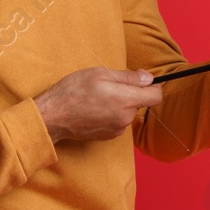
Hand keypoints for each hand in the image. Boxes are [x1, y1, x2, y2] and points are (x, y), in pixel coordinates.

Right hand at [34, 67, 163, 141]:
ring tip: (99, 97)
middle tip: (110, 86)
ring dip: (121, 104)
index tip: (142, 79)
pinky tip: (96, 109)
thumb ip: (128, 77)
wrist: (53, 116)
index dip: (152, 85)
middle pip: (141, 103)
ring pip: (129, 112)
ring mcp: (118, 129)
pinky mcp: (109, 136)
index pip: (156, 96)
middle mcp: (125, 118)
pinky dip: (113, 114)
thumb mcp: (100, 74)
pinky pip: (119, 121)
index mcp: (125, 100)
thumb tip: (149, 78)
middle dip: (131, 93)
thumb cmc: (73, 91)